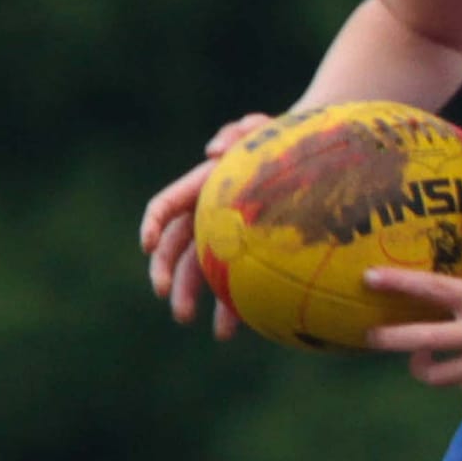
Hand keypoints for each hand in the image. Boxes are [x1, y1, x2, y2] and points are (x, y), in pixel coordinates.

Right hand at [139, 115, 270, 337]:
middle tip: (166, 296)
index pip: (165, 206)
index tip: (148, 246)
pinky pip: (233, 288)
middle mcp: (207, 218)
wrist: (313, 166)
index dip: (152, 224)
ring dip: (191, 297)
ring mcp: (225, 243)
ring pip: (199, 273)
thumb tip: (212, 150)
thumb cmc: (282, 144)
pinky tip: (231, 330)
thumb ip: (240, 129)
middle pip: (175, 248)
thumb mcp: (264, 130)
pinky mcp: (247, 262)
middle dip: (165, 273)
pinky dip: (230, 309)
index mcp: (201, 189)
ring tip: (190, 320)